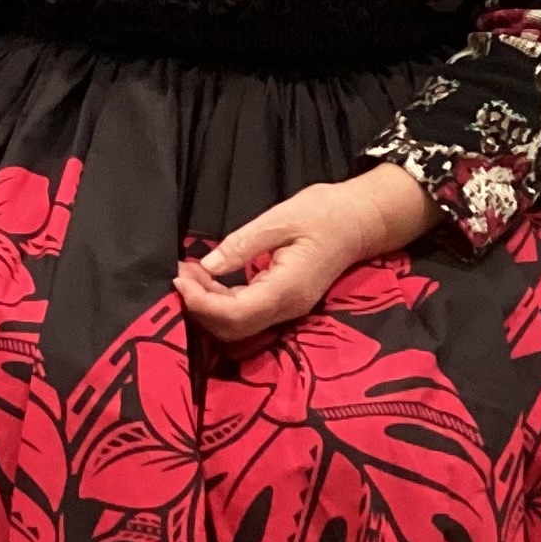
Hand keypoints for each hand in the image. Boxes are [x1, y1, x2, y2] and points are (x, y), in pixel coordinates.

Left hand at [175, 163, 438, 345]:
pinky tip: (210, 278)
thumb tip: (206, 266)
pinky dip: (224, 301)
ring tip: (189, 272)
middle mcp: (288, 308)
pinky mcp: (287, 303)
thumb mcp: (279, 219)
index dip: (201, 303)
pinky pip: (250, 313)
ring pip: (240, 324)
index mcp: (287, 288)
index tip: (179, 278)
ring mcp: (290, 309)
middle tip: (180, 274)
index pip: (235, 313)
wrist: (361, 221)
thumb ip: (241, 245)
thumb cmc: (324, 213)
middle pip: (234, 328)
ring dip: (209, 305)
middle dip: (200, 307)